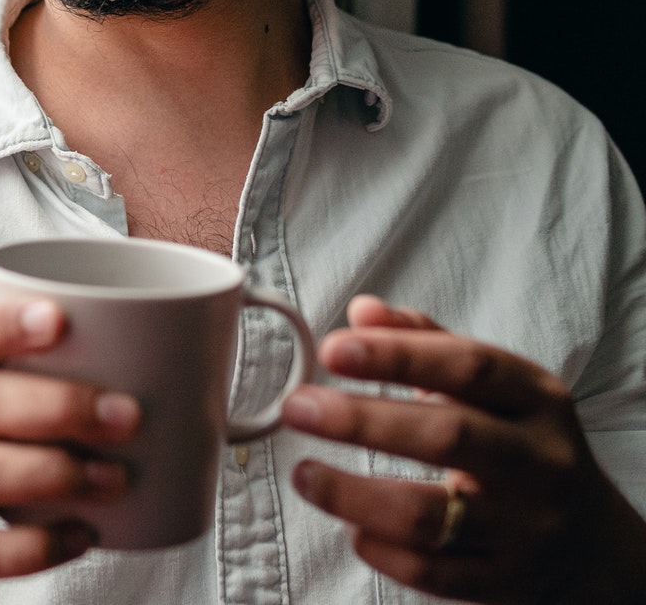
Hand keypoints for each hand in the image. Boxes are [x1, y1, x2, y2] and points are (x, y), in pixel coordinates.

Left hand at [280, 295, 645, 603]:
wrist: (593, 544)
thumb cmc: (523, 445)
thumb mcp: (498, 387)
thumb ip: (427, 342)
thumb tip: (362, 312)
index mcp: (537, 400)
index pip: (468, 367)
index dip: (397, 356)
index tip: (332, 349)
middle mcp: (538, 461)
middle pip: (447, 436)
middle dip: (362, 420)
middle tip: (297, 406)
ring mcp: (524, 527)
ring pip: (430, 515)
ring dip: (354, 494)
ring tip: (304, 473)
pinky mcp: (504, 581)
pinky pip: (433, 573)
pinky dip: (383, 551)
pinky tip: (351, 528)